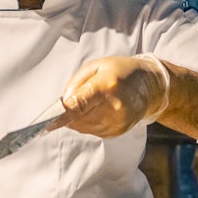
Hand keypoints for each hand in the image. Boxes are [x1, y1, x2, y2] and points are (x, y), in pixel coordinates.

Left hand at [53, 55, 170, 137]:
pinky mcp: (119, 131)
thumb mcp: (97, 66)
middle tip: (74, 100)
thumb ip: (76, 83)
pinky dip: (89, 122)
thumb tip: (63, 103)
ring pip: (83, 127)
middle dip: (69, 113)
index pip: (80, 104)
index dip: (62, 115)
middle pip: (78, 118)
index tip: (47, 123)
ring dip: (78, 118)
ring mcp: (118, 122)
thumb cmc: (121, 71)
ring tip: (91, 102)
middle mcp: (114, 107)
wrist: (151, 86)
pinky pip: (92, 131)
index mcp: (107, 86)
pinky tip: (99, 110)